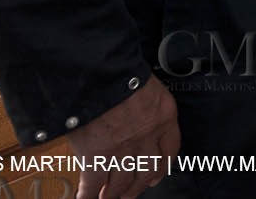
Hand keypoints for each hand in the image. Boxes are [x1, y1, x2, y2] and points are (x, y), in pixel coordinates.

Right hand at [68, 76, 179, 197]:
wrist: (100, 73)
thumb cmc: (122, 70)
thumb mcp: (145, 81)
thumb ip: (145, 101)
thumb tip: (135, 108)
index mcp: (163, 115)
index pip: (170, 147)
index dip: (164, 165)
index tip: (159, 174)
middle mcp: (147, 136)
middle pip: (148, 170)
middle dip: (139, 185)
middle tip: (132, 192)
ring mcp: (123, 150)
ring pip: (122, 182)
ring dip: (114, 192)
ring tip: (108, 196)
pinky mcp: (97, 158)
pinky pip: (92, 184)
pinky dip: (87, 194)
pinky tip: (85, 197)